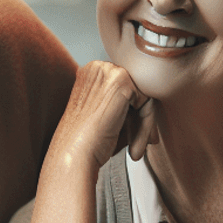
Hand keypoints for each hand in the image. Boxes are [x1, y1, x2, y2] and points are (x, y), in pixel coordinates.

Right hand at [45, 61, 156, 178]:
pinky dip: (146, 126)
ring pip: (143, 97)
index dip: (131, 114)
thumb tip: (149, 105)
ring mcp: (109, 72)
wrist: (73, 155)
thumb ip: (124, 105)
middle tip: (141, 143)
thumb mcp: (105, 116)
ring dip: (144, 126)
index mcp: (91, 73)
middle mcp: (98, 67)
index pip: (124, 89)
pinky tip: (135, 146)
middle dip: (140, 119)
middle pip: (135, 91)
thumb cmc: (85, 143)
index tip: (134, 135)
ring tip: (137, 149)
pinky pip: (147, 102)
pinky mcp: (122, 82)